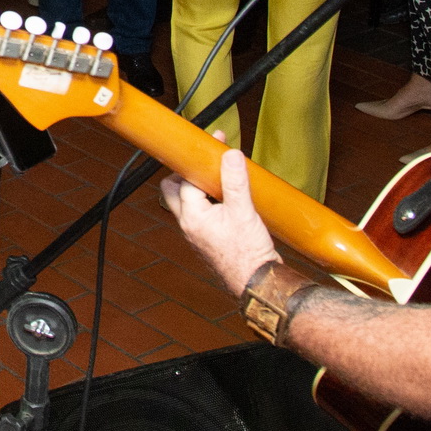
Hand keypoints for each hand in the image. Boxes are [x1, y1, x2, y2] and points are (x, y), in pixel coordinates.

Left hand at [158, 145, 281, 297]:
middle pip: (173, 190)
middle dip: (186, 173)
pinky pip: (199, 215)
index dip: (199, 161)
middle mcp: (188, 225)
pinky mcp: (206, 240)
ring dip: (197, 188)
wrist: (257, 283)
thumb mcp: (244, 211)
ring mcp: (196, 234)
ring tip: (218, 177)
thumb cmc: (248, 254)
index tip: (213, 146)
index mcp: (191, 216)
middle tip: (205, 162)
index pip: (185, 179)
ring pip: (186, 203)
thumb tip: (230, 155)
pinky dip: (207, 202)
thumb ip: (235, 181)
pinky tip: (226, 199)